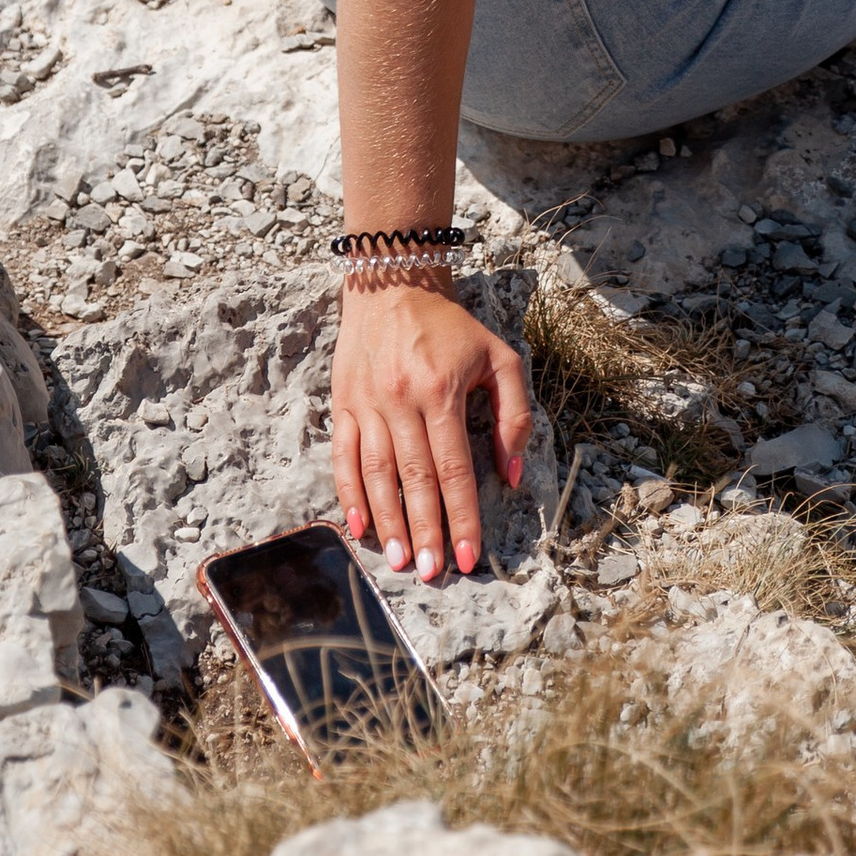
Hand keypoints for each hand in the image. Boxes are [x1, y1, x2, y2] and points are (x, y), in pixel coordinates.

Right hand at [330, 273, 534, 584]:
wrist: (392, 283)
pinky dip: (349, 493)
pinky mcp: (343, 402)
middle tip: (432, 573)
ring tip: (399, 560)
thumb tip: (510, 474)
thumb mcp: (498, 357)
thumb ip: (513, 414)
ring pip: (377, 473)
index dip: (462, 517)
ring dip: (388, 522)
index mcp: (441, 391)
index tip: (469, 557)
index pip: (454, 469)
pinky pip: (343, 455)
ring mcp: (368, 403)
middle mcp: (401, 400)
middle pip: (414, 479)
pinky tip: (360, 526)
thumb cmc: (451, 327)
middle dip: (425, 531)